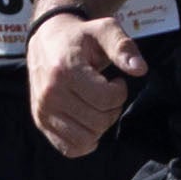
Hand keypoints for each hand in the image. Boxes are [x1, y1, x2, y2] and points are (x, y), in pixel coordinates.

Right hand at [28, 9, 145, 157]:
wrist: (47, 41)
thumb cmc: (79, 36)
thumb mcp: (104, 30)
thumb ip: (123, 47)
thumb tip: (140, 69)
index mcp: (64, 71)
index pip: (106, 99)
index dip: (120, 92)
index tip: (116, 80)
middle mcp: (50, 95)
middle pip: (98, 121)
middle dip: (112, 109)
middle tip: (107, 93)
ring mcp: (43, 112)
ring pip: (86, 139)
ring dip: (100, 126)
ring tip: (97, 106)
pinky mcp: (40, 123)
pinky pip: (69, 148)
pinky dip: (84, 142)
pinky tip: (88, 122)